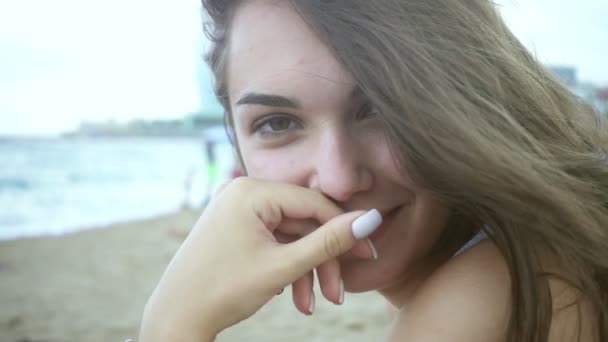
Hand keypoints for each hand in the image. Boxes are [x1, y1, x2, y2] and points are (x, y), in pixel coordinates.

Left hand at [139, 177, 381, 340]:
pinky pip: (272, 240)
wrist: (176, 317)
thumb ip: (329, 241)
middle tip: (338, 293)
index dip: (345, 230)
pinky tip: (291, 294)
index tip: (368, 255)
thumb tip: (371, 218)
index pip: (314, 203)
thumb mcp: (283, 266)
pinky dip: (285, 266)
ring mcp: (236, 208)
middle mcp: (242, 191)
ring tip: (311, 304)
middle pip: (302, 222)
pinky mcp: (234, 225)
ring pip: (289, 235)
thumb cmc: (223, 291)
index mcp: (251, 190)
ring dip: (305, 270)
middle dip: (321, 261)